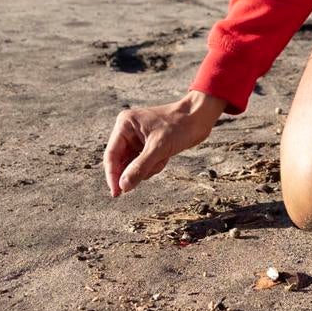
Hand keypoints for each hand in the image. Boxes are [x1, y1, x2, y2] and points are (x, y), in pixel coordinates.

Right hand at [103, 91, 225, 197]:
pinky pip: (144, 164)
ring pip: (133, 165)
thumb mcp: (159, 148)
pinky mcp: (148, 144)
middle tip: (151, 170)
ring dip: (148, 168)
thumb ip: (140, 168)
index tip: (116, 193)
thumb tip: (123, 186)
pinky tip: (165, 157)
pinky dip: (154, 166)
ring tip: (162, 158)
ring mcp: (138, 138)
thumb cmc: (179, 126)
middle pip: (121, 162)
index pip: (111, 155)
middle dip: (136, 170)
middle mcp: (128, 131)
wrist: (200, 117)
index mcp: (125, 125)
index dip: (112, 176)